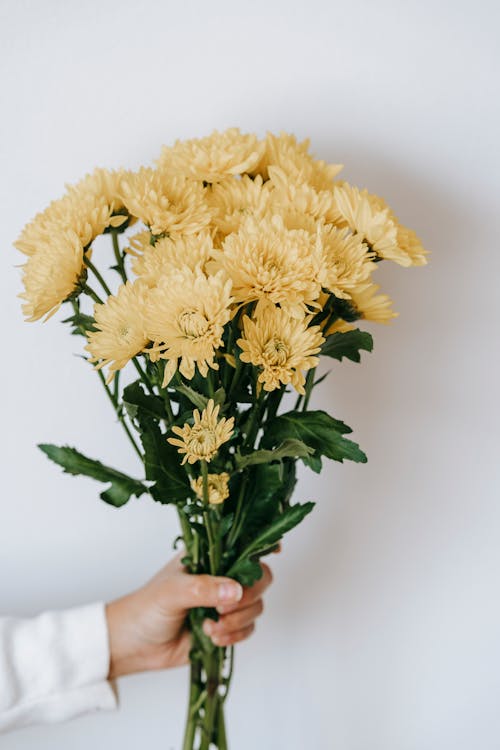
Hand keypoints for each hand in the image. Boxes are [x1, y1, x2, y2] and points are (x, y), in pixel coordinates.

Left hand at [106, 553, 272, 678]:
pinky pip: (248, 629)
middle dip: (249, 593)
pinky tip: (214, 638)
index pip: (242, 543)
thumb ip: (204, 589)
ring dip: (238, 620)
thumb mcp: (172, 592)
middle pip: (259, 576)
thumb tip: (235, 591)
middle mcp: (221, 575)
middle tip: (225, 607)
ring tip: (211, 626)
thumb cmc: (146, 608)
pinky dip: (236, 636)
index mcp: (208, 556)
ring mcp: (224, 602)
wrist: (133, 645)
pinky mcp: (226, 627)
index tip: (275, 552)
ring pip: (256, 605)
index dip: (262, 544)